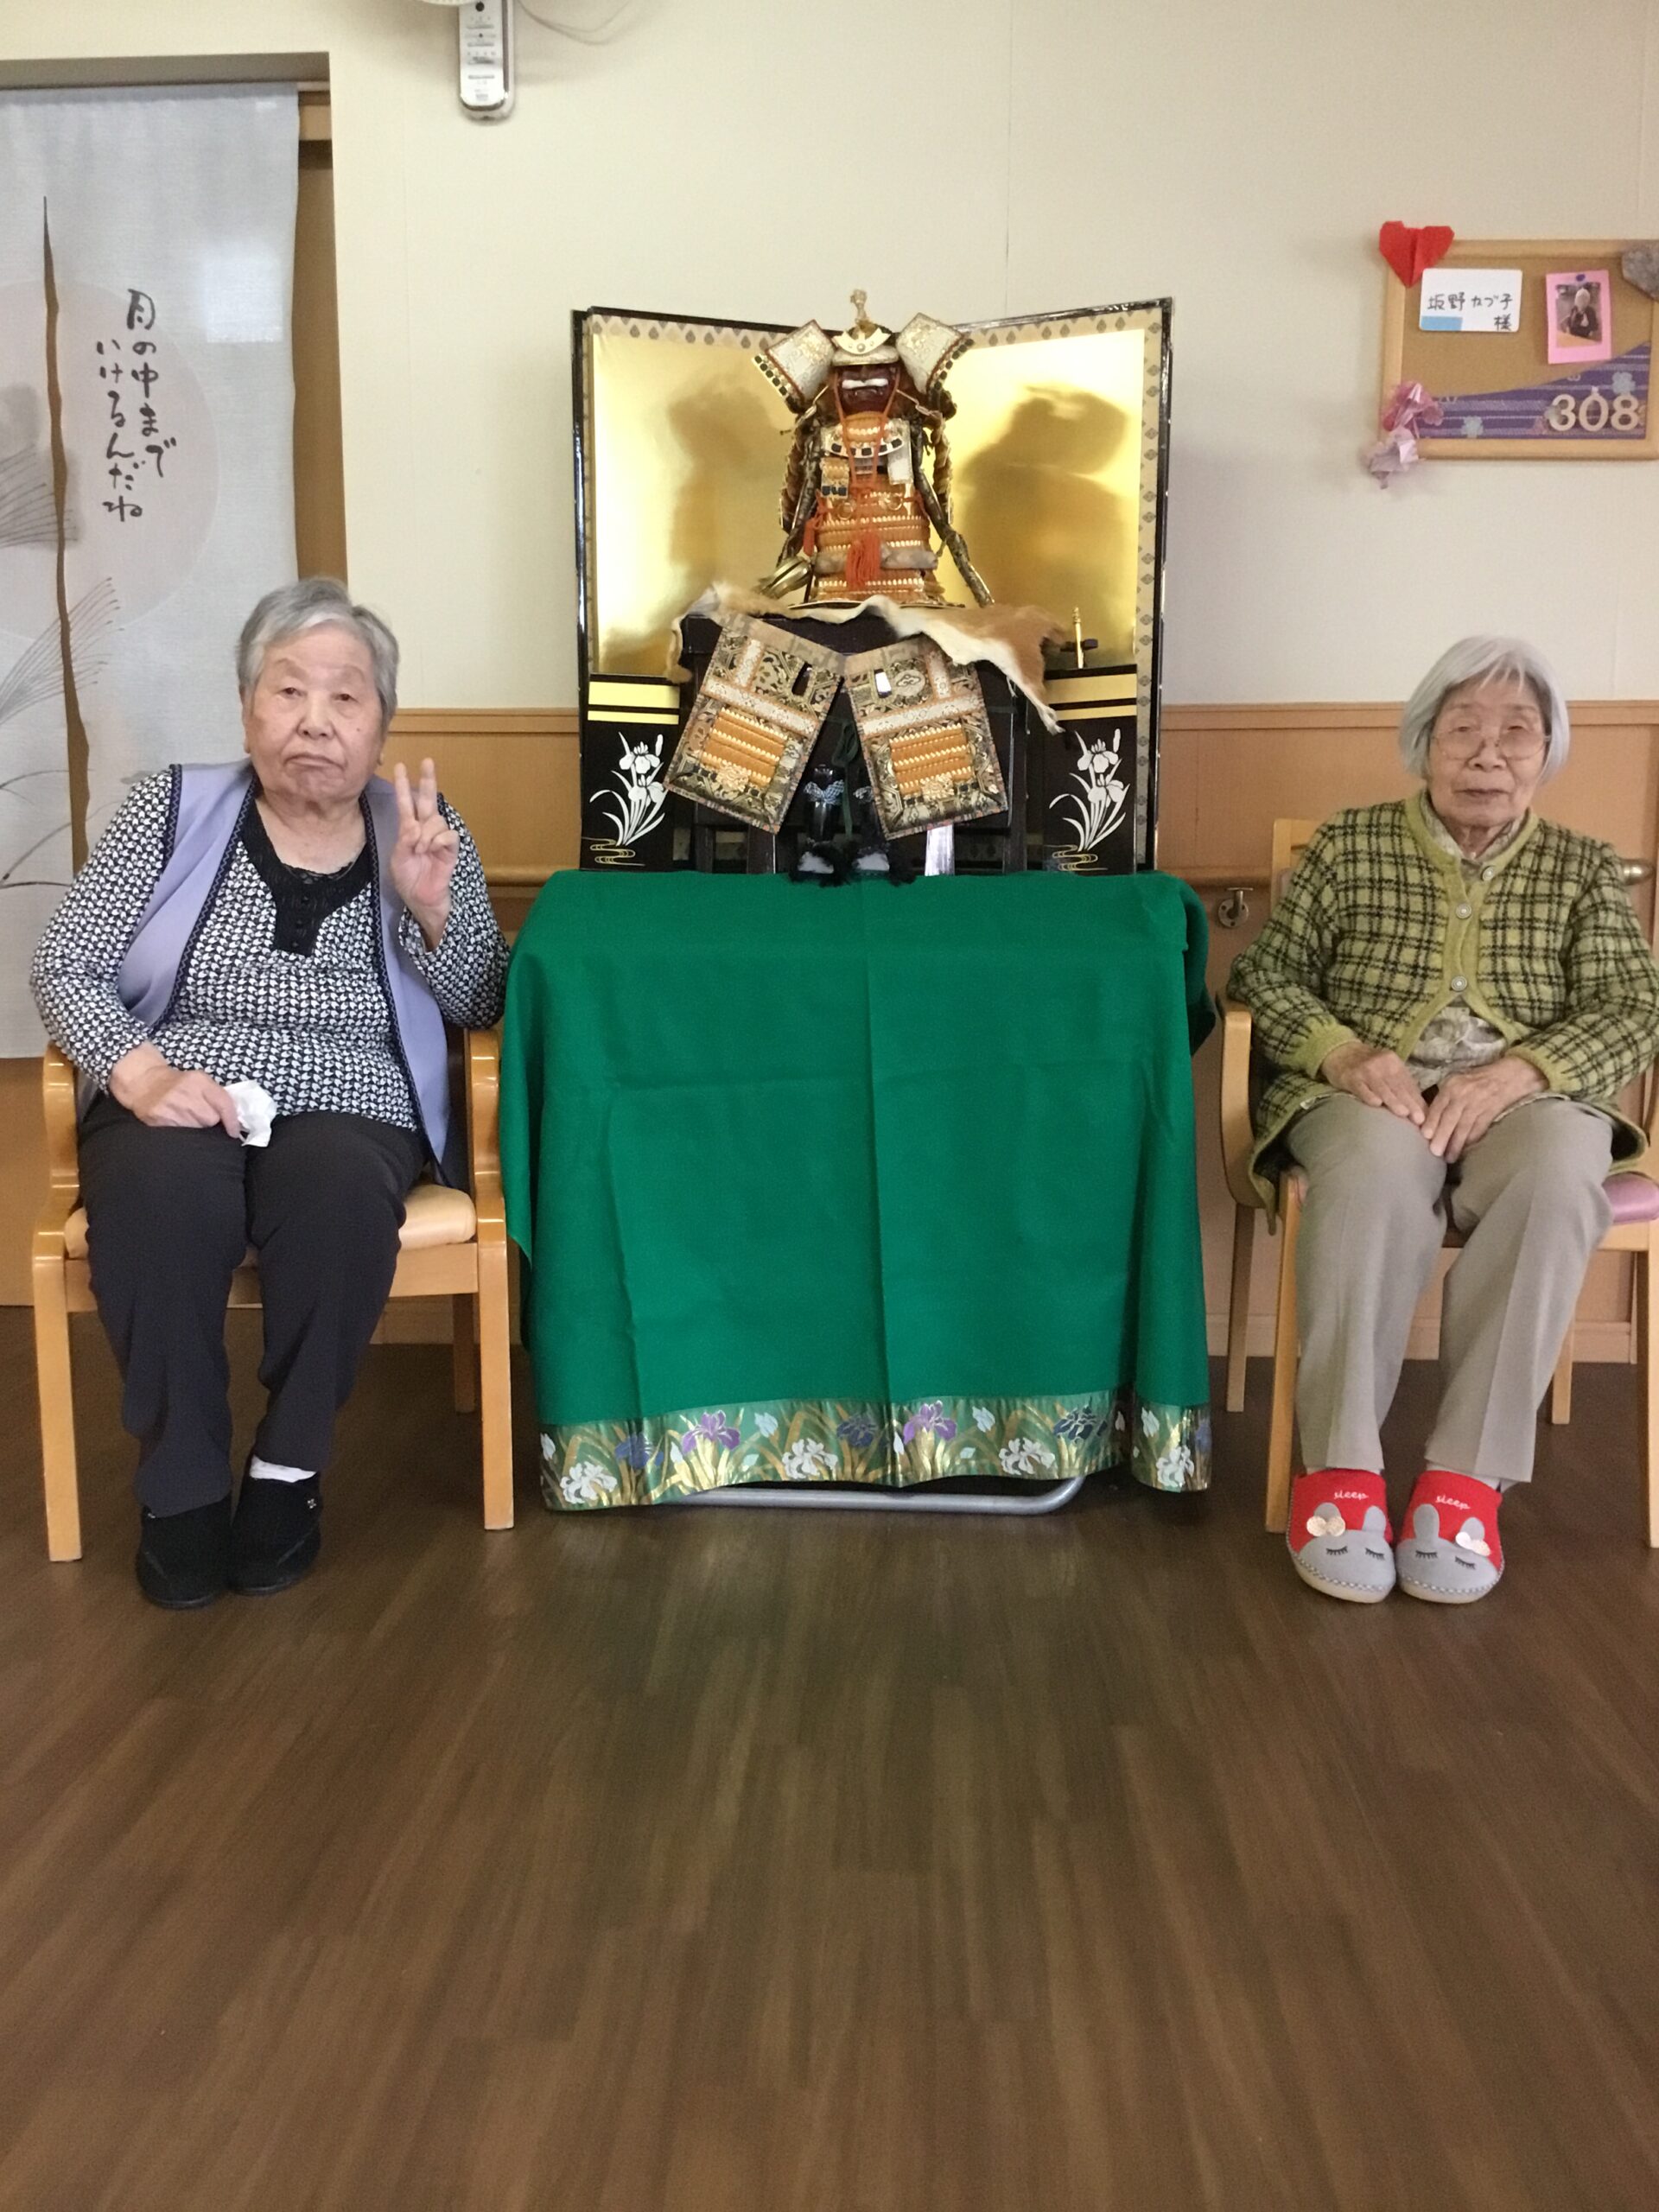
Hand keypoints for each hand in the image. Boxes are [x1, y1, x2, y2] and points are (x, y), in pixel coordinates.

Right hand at [110, 1046, 238, 1132]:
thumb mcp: (199, 1081)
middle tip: (201, 1118)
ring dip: (196, 1129)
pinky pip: (179, 1134)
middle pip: (210, 1119)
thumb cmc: (178, 1084)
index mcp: (198, 1081)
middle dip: (210, 1122)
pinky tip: (177, 1124)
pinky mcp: (158, 1118)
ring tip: (187, 1120)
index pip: (223, 1102)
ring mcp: (170, 1106)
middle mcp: (185, 1092)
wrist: (144, 1082)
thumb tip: (235, 1119)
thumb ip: (216, 1095)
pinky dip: (182, 1133)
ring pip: (196, 1129)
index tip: (234, 1132)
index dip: (232, 1120)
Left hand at [390, 758, 458, 949]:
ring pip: (437, 820)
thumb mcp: (398, 859)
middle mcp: (425, 830)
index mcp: (409, 830)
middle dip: (427, 780)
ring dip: (426, 833)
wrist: (422, 900)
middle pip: (428, 800)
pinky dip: (437, 841)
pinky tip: (431, 850)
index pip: (406, 803)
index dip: (403, 786)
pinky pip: (448, 834)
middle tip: (427, 761)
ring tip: (420, 849)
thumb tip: (415, 827)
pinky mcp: (450, 849)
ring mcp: (439, 838)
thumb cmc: (408, 880)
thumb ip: (405, 841)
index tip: (399, 766)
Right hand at [1321, 1040, 1426, 1123]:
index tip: (1426, 1117)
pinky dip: (1369, 1095)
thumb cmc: (1367, 1066)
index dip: (1418, 1101)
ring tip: (1403, 1113)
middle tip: (1419, 1119)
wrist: (1340, 1051)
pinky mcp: (1351, 1077)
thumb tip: (1420, 1109)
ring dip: (1393, 1101)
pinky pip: (1361, 1087)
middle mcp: (1382, 1064)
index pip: (1408, 1085)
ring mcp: (1366, 1070)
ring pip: (1382, 1088)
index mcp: (1394, 1063)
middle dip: (1410, 1104)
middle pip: (1398, 1087)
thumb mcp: (1386, 1070)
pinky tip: (1376, 1104)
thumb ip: (1400, 1086)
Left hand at [1420, 1057, 1545, 1161]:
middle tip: (1435, 1152)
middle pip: (1451, 1118)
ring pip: (1464, 1127)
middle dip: (1442, 1136)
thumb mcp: (1455, 1082)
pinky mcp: (1490, 1114)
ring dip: (1456, 1144)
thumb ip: (1442, 1098)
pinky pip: (1478, 1129)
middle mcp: (1464, 1095)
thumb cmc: (1475, 1080)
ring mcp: (1478, 1104)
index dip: (1432, 1121)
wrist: (1507, 1077)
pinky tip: (1464, 1151)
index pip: (1439, 1106)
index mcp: (1451, 1086)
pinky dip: (1470, 1141)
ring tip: (1449, 1158)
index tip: (1425, 1136)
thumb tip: (1426, 1120)